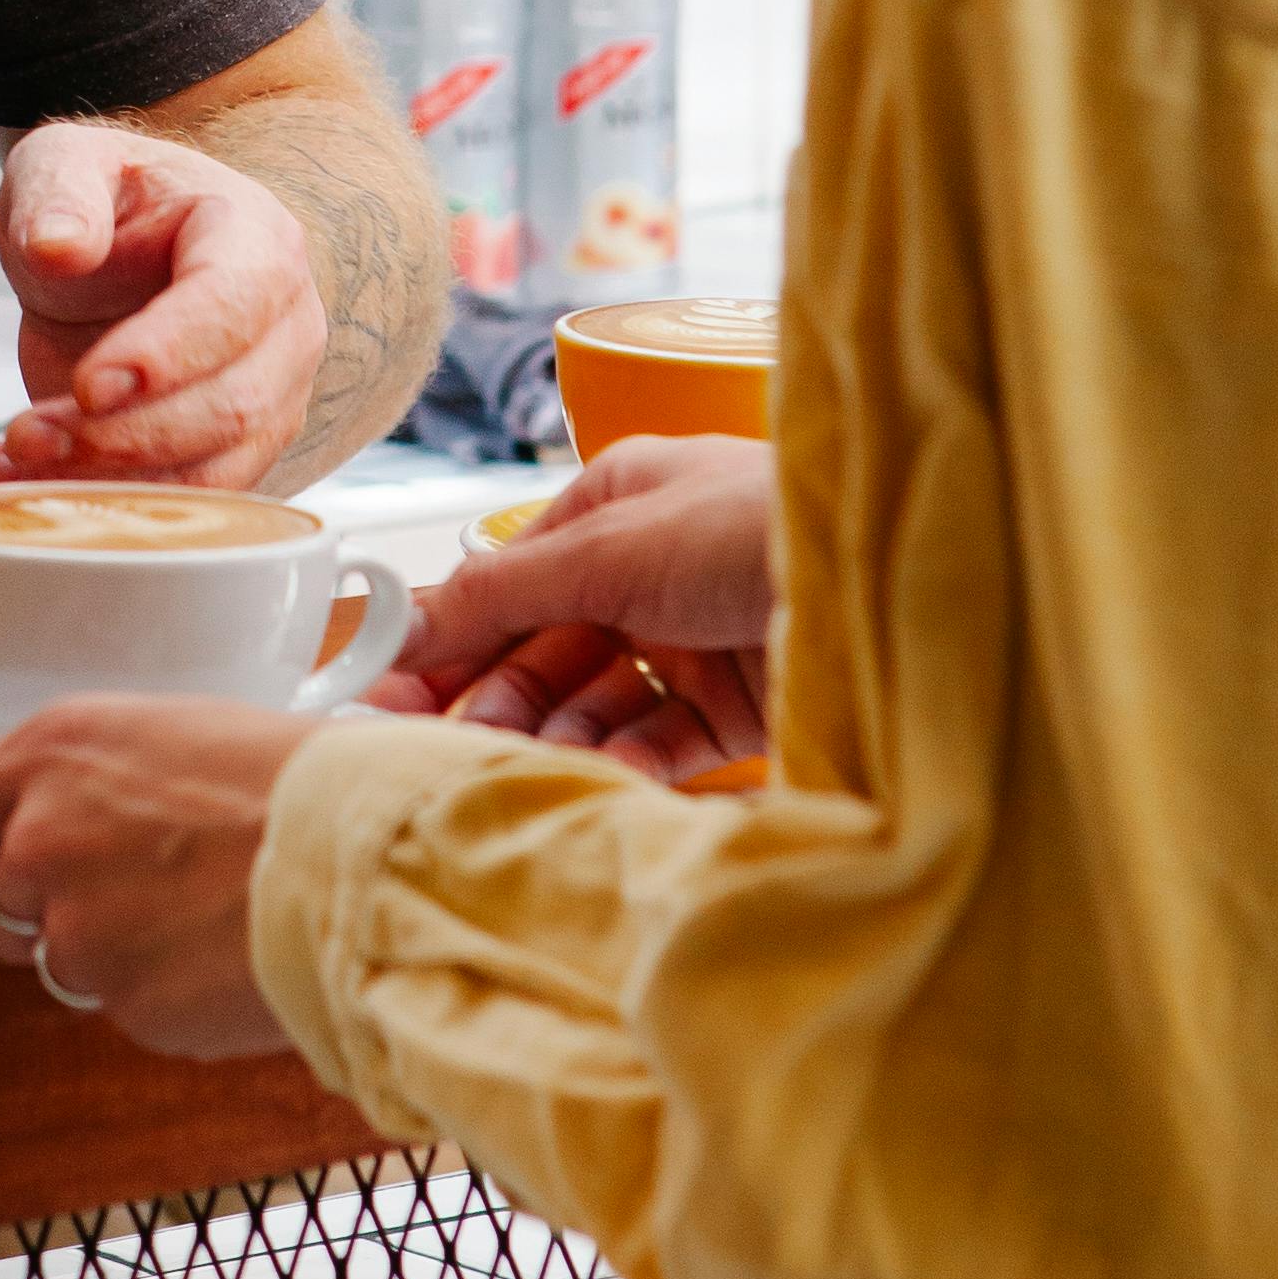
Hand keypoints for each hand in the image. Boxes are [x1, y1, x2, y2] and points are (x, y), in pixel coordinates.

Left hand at [0, 122, 326, 490]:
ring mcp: (272, 396)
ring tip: (16, 460)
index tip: (88, 384)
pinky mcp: (238, 453)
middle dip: (123, 434)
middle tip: (28, 433)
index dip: (166, 352)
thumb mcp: (63, 164)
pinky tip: (25, 485)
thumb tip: (58, 245)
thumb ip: (59, 192)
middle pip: (231, 404)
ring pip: (215, 470)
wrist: (122, 257)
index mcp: (255, 238)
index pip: (232, 303)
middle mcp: (285, 324)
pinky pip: (189, 504)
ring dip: (111, 482)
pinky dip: (107, 506)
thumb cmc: (109, 204)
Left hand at [0, 694, 319, 1059]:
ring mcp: (81, 938)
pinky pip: (132, 1008)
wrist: (368, 857)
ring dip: (119, 948)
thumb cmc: (298, 777)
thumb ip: (90, 778)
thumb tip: (62, 814)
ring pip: (69, 961)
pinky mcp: (132, 1011)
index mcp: (48, 756)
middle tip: (143, 882)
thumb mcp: (172, 730)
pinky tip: (230, 949)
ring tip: (208, 909)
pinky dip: (172, 991)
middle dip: (52, 906)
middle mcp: (42, 845)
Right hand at [379, 433, 775, 778]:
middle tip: (430, 744)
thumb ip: (501, 593)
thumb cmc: (753, 527)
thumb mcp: (607, 547)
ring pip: (598, 699)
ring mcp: (698, 638)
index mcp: (621, 502)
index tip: (385, 689)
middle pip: (548, 644)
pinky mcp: (741, 706)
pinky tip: (589, 776)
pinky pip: (659, 741)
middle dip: (491, 693)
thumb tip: (401, 621)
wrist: (892, 581)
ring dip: (550, 732)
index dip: (449, 636)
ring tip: (508, 763)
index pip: (513, 579)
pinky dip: (619, 761)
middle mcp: (656, 569)